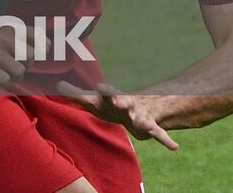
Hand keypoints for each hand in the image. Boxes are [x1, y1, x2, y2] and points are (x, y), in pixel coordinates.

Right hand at [0, 20, 44, 86]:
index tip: (30, 52)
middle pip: (30, 57)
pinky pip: (5, 80)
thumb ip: (31, 36)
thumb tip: (49, 45)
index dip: (39, 49)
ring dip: (14, 75)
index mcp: (11, 26)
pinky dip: (2, 80)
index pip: (40, 38)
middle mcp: (2, 36)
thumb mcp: (10, 33)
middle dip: (24, 64)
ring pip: (20, 71)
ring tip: (4, 69)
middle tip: (12, 61)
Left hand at [57, 81, 179, 149]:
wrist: (138, 106)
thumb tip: (57, 85)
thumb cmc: (110, 105)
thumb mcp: (94, 101)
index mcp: (113, 99)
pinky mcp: (150, 127)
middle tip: (118, 101)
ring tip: (146, 126)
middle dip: (121, 101)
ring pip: (143, 119)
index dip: (103, 91)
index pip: (106, 93)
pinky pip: (160, 134)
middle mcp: (127, 105)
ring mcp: (140, 115)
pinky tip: (175, 147)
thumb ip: (77, 95)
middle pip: (124, 103)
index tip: (99, 86)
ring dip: (144, 122)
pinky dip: (167, 140)